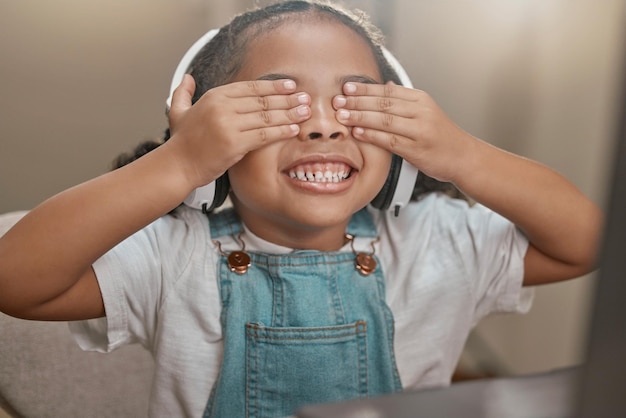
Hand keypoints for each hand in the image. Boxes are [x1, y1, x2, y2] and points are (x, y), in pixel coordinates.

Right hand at [167, 75, 310, 187]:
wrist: (177, 166)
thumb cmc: (181, 142)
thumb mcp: (178, 111)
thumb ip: (183, 92)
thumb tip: (188, 77)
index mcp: (214, 96)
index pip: (251, 87)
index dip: (274, 86)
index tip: (291, 86)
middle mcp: (222, 106)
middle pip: (262, 100)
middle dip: (288, 99)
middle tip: (306, 97)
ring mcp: (228, 124)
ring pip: (266, 116)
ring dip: (290, 113)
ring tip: (307, 111)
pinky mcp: (234, 143)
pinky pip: (264, 134)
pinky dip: (282, 131)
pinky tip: (295, 129)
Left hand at [333, 81, 473, 182]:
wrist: (463, 156)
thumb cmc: (442, 136)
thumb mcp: (427, 111)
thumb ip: (405, 100)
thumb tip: (388, 84)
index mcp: (421, 99)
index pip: (389, 90)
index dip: (366, 88)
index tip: (347, 87)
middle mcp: (421, 111)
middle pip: (384, 103)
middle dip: (358, 101)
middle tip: (338, 100)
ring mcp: (420, 130)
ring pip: (385, 120)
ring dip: (360, 117)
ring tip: (342, 115)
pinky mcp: (416, 149)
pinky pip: (389, 140)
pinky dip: (371, 135)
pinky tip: (357, 132)